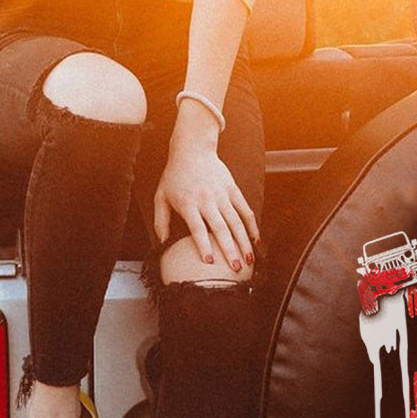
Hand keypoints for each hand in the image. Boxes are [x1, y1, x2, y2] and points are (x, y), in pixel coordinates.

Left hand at [153, 141, 258, 270]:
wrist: (192, 150)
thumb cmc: (175, 175)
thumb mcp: (160, 196)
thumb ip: (161, 220)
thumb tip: (162, 242)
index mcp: (188, 203)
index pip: (198, 228)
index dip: (204, 245)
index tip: (210, 262)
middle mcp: (207, 200)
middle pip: (221, 228)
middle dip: (229, 250)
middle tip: (235, 268)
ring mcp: (222, 195)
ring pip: (236, 222)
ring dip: (244, 242)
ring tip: (249, 259)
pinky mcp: (233, 190)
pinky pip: (245, 210)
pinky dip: (252, 226)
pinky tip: (256, 240)